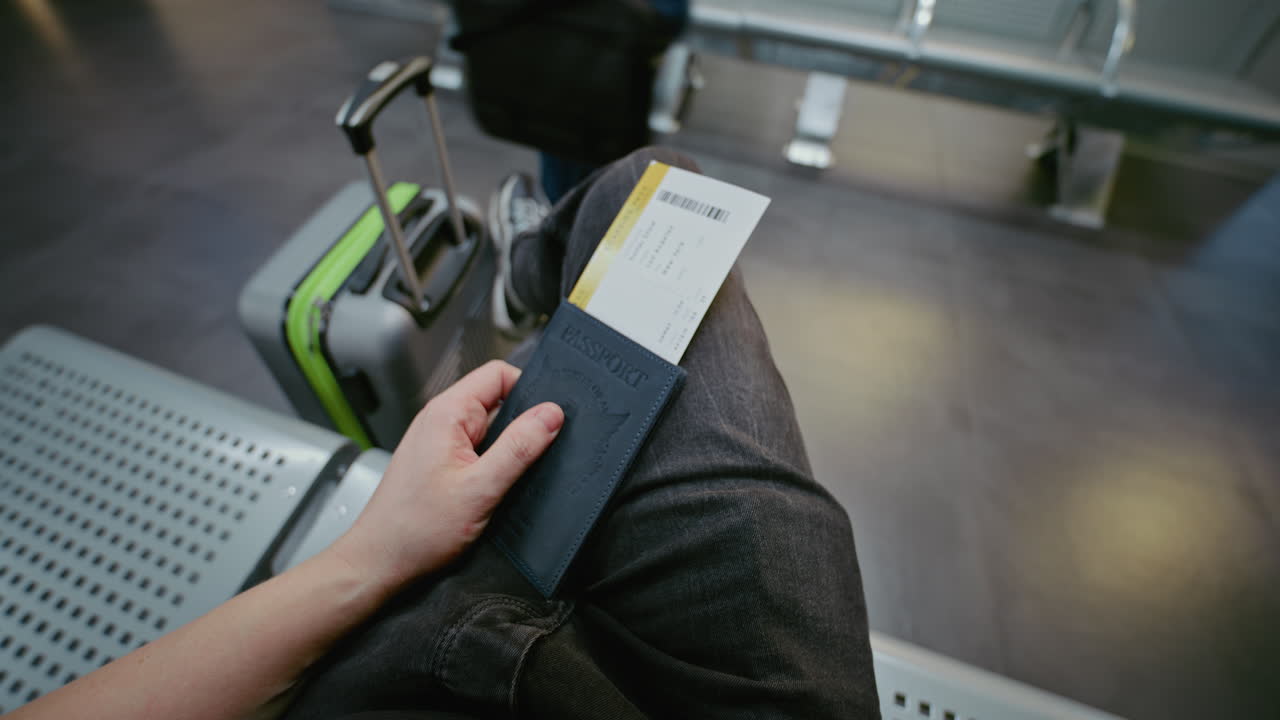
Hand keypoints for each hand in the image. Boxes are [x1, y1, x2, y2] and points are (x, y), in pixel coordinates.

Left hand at [330, 360, 562, 590]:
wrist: (380, 563)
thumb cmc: (417, 530)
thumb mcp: (480, 488)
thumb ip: (519, 448)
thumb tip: (551, 414)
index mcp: (447, 413)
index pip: (498, 374)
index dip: (529, 390)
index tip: (548, 419)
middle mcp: (441, 420)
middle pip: (497, 400)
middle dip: (522, 423)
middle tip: (537, 454)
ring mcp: (440, 442)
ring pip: (491, 428)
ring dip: (509, 448)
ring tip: (514, 476)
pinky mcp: (442, 463)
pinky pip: (480, 450)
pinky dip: (495, 464)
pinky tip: (499, 487)